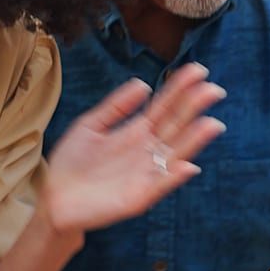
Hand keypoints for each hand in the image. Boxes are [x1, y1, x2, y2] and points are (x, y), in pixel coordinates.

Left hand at [40, 63, 226, 234]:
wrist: (55, 199)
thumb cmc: (72, 163)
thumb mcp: (91, 125)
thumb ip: (116, 106)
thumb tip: (143, 83)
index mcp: (137, 132)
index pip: (164, 106)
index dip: (180, 88)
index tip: (198, 70)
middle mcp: (147, 151)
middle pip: (175, 126)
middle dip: (194, 108)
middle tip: (214, 90)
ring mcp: (146, 174)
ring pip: (175, 153)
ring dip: (194, 141)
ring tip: (212, 124)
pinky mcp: (138, 197)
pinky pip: (160, 185)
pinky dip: (174, 177)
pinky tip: (188, 166)